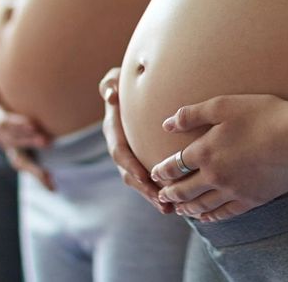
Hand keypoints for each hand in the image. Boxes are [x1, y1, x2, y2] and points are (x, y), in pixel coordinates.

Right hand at [0, 20, 52, 189]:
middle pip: (10, 138)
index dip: (13, 123)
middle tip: (46, 139)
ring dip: (33, 166)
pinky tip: (53, 186)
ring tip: (49, 176)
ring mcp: (5, 143)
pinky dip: (38, 176)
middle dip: (27, 139)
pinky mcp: (14, 149)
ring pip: (17, 157)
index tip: (30, 124)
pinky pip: (25, 165)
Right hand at [99, 68, 173, 213]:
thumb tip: (111, 95)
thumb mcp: (114, 78)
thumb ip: (110, 84)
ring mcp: (131, 157)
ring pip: (141, 182)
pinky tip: (178, 202)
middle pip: (130, 175)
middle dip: (145, 190)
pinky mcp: (143, 160)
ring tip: (171, 209)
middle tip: (162, 202)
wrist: (132, 90)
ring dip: (154, 196)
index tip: (143, 177)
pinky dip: (161, 191)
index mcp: (113, 131)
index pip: (120, 152)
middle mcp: (121, 148)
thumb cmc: (124, 81)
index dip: (129, 166)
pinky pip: (150, 179)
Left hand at [151, 95, 287, 221]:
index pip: (174, 165)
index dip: (161, 171)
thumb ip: (192, 114)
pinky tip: (206, 218)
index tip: (155, 174)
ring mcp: (233, 190)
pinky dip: (211, 217)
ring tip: (179, 209)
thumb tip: (167, 123)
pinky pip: (225, 213)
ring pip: (202, 205)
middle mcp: (214, 175)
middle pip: (184, 190)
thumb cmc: (263, 114)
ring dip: (186, 208)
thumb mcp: (224, 105)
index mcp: (205, 151)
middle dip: (169, 193)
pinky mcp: (252, 199)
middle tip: (161, 196)